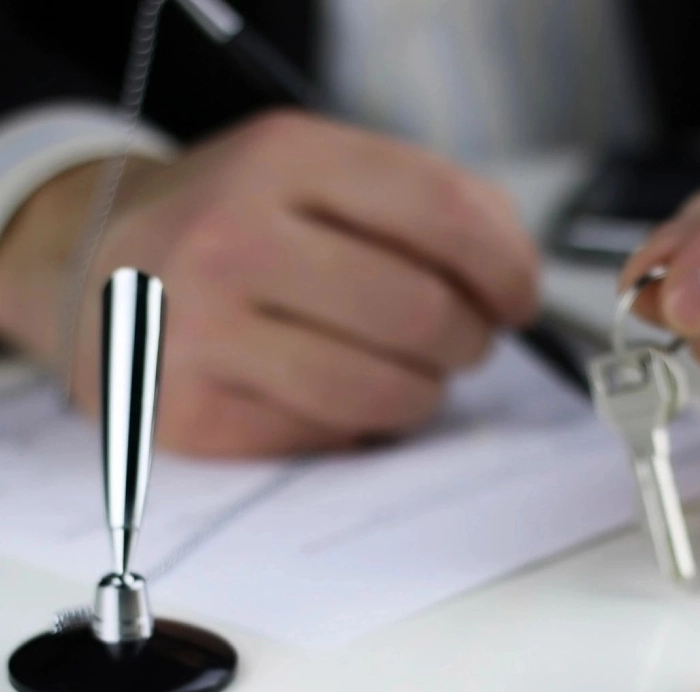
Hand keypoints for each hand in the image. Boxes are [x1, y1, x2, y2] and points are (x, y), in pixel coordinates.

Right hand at [0, 110, 538, 454]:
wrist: (95, 270)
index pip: (443, 214)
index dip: (507, 268)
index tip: (519, 299)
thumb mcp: (313, 175)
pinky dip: (358, 426)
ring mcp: (206, 331)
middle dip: (469, 341)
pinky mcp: (195, 413)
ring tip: (406, 374)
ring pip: (386, 392)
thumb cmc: (233, 226)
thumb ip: (422, 207)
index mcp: (284, 160)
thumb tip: (513, 276)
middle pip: (423, 313)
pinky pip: (333, 438)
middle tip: (460, 342)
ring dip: (423, 394)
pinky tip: (334, 394)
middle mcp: (236, 238)